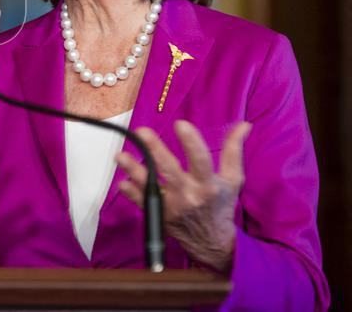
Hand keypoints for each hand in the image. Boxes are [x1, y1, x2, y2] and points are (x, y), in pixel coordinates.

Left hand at [115, 120, 251, 272]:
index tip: (180, 124)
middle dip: (156, 151)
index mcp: (209, 185)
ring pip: (150, 187)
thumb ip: (234, 150)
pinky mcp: (159, 215)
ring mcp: (172, 207)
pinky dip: (131, 193)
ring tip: (120, 156)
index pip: (201, 161)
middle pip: (171, 171)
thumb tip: (244, 124)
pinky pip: (142, 203)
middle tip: (143, 132)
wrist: (212, 241)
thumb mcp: (232, 179)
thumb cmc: (221, 204)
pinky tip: (122, 182)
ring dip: (134, 171)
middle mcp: (190, 195)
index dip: (191, 142)